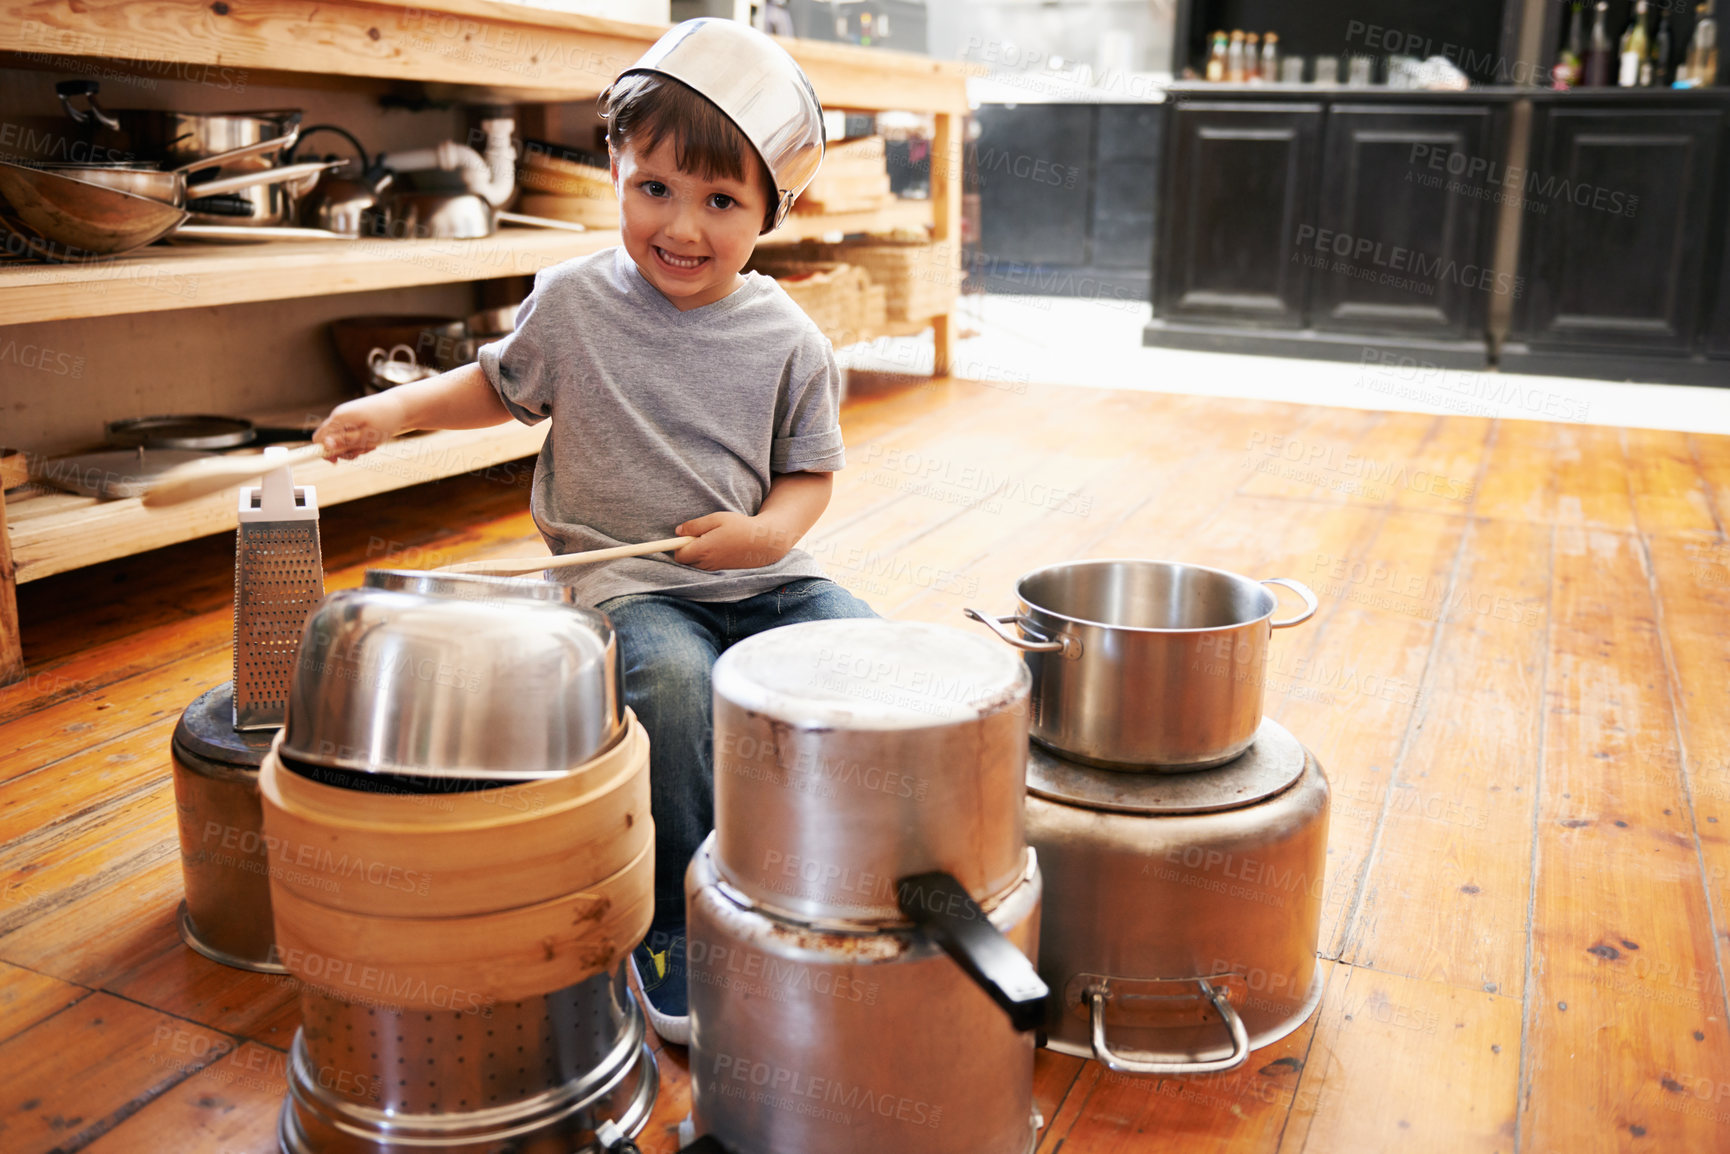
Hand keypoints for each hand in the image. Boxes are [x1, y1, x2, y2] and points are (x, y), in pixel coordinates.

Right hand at [314, 393, 406, 460]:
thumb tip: (325, 446)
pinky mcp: (353, 421)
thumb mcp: (366, 436)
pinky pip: (349, 437)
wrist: (401, 406)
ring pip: (340, 441)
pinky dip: (358, 443)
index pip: (319, 438)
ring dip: (353, 449)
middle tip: (361, 452)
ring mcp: (346, 418)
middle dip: (343, 451)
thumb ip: (345, 441)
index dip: (324, 452)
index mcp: (339, 418)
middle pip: (329, 441)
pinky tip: (372, 443)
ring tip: (371, 446)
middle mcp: (339, 416)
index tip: (337, 461)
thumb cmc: (386, 420)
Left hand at [673, 512, 798, 570]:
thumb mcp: (717, 518)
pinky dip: (706, 559)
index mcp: (703, 549)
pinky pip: (706, 567)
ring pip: (695, 565)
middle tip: (699, 536)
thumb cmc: (740, 527)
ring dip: (697, 554)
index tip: (682, 537)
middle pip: (685, 562)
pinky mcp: (721, 571)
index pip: (679, 555)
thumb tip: (678, 531)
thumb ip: (695, 525)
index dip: (677, 546)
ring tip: (711, 540)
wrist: (762, 543)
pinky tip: (718, 548)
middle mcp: (707, 563)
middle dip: (687, 550)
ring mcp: (714, 569)